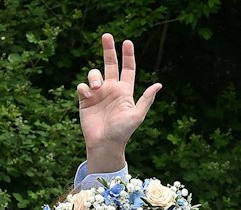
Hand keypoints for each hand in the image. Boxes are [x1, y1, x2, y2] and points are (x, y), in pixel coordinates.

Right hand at [78, 35, 160, 172]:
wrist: (104, 143)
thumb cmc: (122, 132)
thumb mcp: (137, 115)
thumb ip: (146, 99)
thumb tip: (158, 85)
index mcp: (125, 91)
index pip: (127, 69)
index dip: (128, 56)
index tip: (127, 42)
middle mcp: (111, 89)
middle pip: (110, 64)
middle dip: (108, 49)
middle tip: (106, 35)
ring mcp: (98, 93)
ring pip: (94, 73)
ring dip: (94, 77)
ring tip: (97, 89)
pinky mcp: (85, 99)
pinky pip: (82, 86)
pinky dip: (84, 87)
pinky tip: (88, 95)